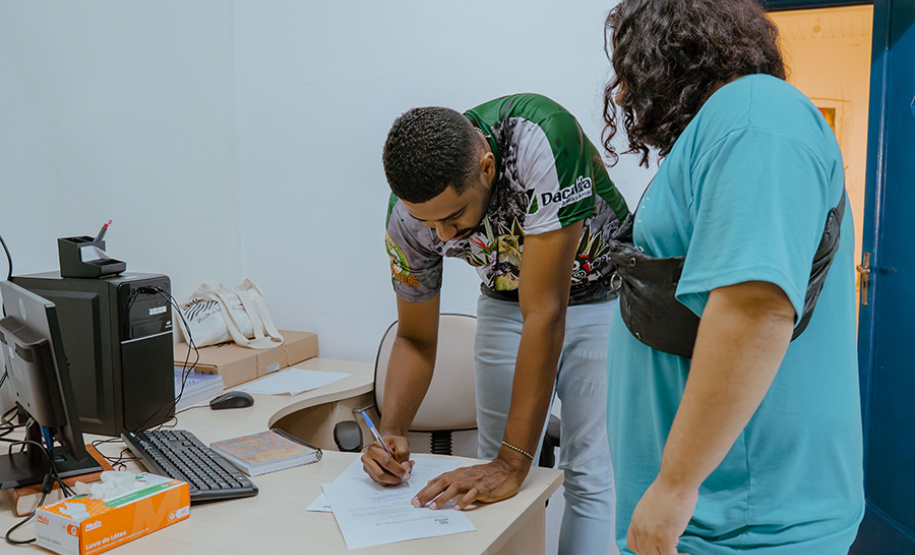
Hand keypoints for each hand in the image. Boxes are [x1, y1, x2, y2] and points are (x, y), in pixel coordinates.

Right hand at [361, 434, 413, 485]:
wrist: (389, 443)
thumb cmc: (393, 442)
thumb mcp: (401, 442)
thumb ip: (403, 454)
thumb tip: (404, 466)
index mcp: (374, 448)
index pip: (386, 462)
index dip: (398, 469)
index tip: (406, 471)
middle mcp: (368, 458)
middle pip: (381, 474)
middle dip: (395, 478)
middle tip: (405, 476)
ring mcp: (368, 468)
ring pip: (382, 480)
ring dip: (394, 480)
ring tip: (402, 473)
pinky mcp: (371, 474)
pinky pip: (382, 482)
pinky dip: (391, 480)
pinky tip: (397, 473)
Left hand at [412, 457, 527, 510]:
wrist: (506, 469)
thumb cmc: (486, 473)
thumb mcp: (465, 474)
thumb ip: (450, 478)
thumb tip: (432, 482)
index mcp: (458, 473)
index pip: (437, 481)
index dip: (425, 489)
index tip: (414, 498)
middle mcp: (463, 476)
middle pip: (442, 484)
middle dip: (428, 494)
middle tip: (417, 503)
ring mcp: (473, 482)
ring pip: (455, 488)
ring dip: (443, 498)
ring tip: (433, 507)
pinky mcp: (483, 488)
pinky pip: (473, 495)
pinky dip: (465, 501)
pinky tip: (458, 507)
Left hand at [626, 477, 696, 554]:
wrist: (675, 483)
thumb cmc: (669, 488)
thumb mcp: (651, 504)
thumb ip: (651, 518)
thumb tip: (660, 525)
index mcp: (636, 520)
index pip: (633, 544)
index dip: (643, 550)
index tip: (655, 549)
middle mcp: (640, 529)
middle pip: (644, 553)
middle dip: (657, 554)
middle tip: (671, 551)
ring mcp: (651, 535)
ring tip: (681, 554)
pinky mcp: (664, 538)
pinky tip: (686, 554)